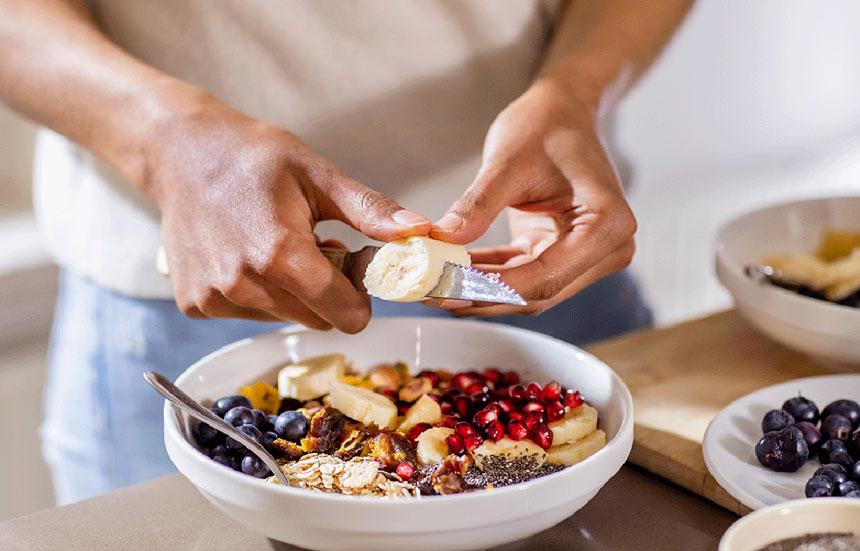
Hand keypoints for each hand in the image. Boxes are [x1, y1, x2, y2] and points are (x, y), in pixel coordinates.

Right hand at [147, 97, 429, 331]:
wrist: (180, 152)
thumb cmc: (251, 157)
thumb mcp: (318, 174)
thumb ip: (370, 211)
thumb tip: (420, 231)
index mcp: (279, 254)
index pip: (345, 314)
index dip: (360, 297)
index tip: (353, 268)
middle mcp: (243, 284)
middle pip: (317, 319)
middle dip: (328, 292)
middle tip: (317, 248)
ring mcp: (215, 298)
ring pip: (284, 318)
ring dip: (292, 293)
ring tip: (278, 247)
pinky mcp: (196, 304)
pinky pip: (249, 315)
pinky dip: (258, 293)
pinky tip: (246, 255)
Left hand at [429, 78, 635, 315]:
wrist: (564, 110)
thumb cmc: (546, 124)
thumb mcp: (507, 162)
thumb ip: (477, 205)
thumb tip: (442, 240)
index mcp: (607, 224)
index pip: (545, 276)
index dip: (492, 288)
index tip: (447, 289)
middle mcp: (608, 249)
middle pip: (538, 292)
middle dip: (481, 295)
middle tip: (431, 293)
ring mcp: (589, 256)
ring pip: (527, 291)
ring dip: (480, 290)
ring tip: (433, 286)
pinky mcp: (565, 255)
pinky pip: (522, 275)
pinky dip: (487, 276)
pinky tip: (451, 272)